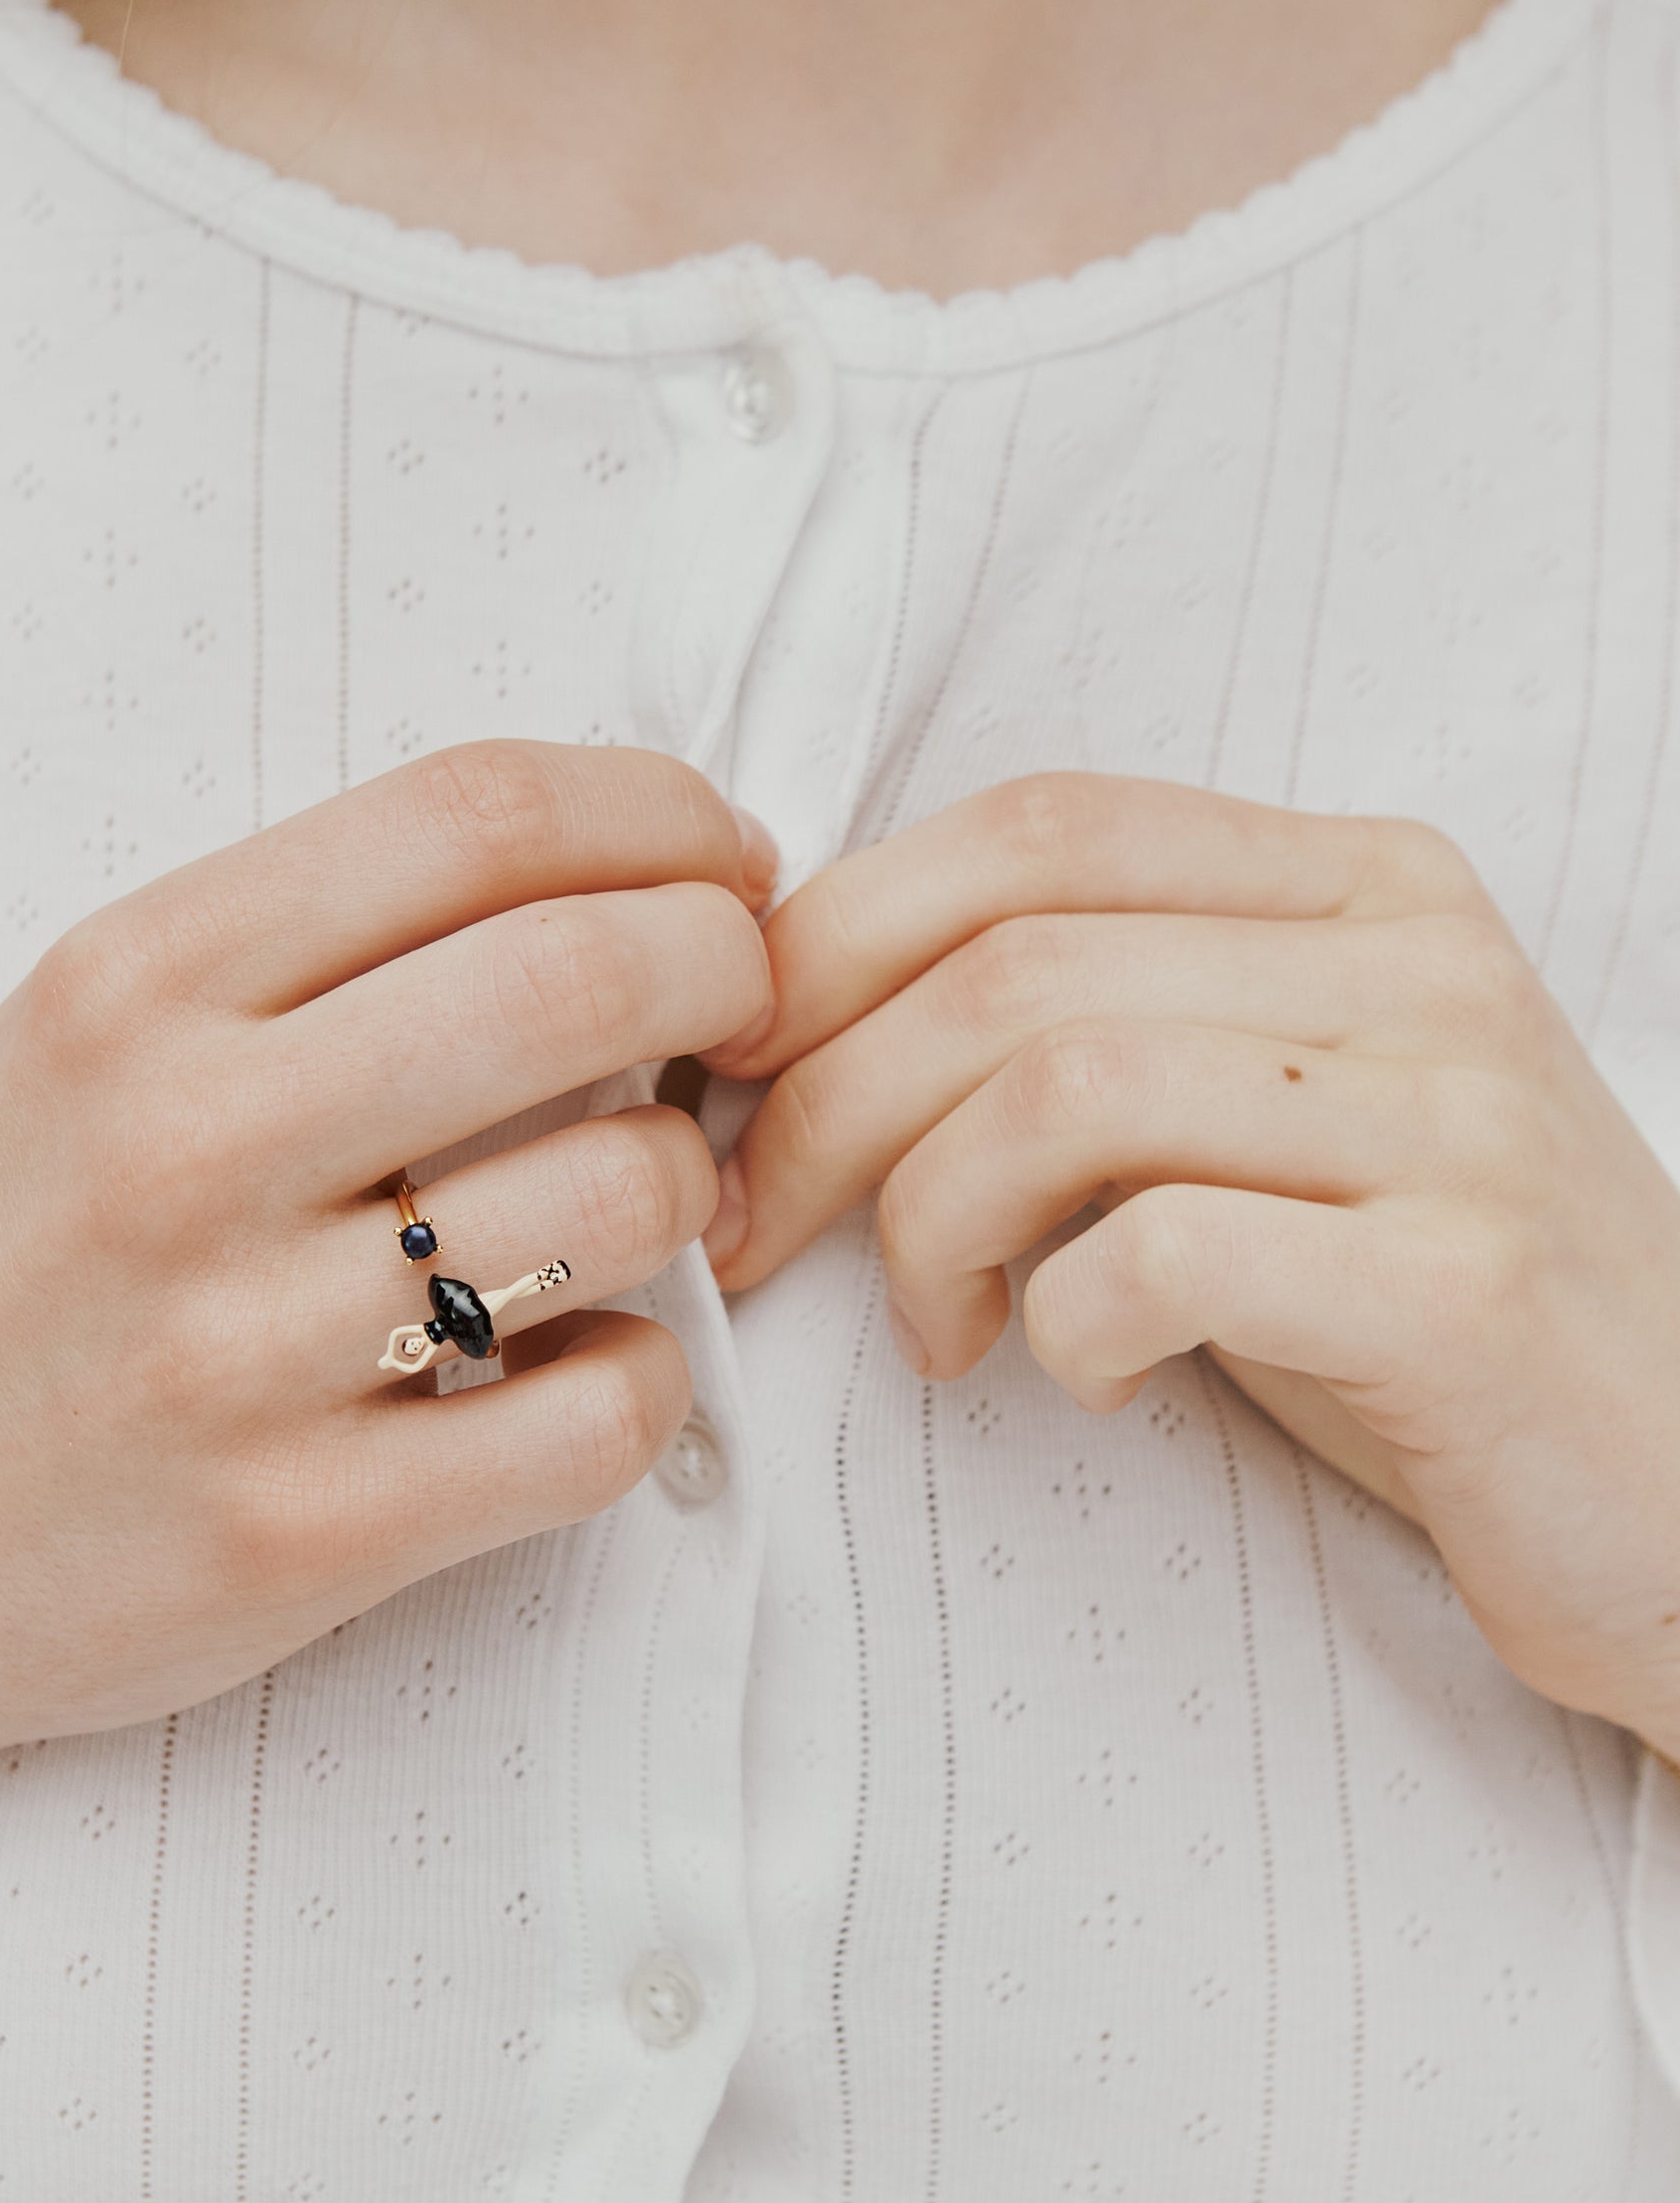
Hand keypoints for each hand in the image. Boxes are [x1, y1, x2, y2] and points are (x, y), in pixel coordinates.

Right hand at [0, 742, 772, 1938]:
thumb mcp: (84, 1046)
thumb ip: (314, 957)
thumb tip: (601, 887)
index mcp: (137, 983)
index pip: (478, 816)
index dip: (665, 817)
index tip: (724, 863)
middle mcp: (185, 1142)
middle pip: (585, 970)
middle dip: (732, 971)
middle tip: (742, 1014)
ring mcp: (242, 1349)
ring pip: (627, 1195)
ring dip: (692, 1189)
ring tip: (629, 1210)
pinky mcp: (301, 1532)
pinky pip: (599, 1415)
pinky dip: (645, 1379)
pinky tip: (581, 1368)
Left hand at [702, 774, 1679, 1755]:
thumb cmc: (1427, 1322)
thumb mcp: (1272, 1132)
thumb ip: (1107, 1037)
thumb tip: (810, 1027)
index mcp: (1363, 887)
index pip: (1039, 827)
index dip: (839, 932)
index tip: (738, 1061)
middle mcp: (1420, 965)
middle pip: (1018, 955)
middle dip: (823, 1097)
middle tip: (761, 1223)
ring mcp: (1457, 1115)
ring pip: (1066, 1082)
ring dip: (923, 1216)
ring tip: (935, 1322)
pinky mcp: (1464, 1288)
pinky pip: (1164, 1251)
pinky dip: (1062, 1321)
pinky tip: (1077, 1375)